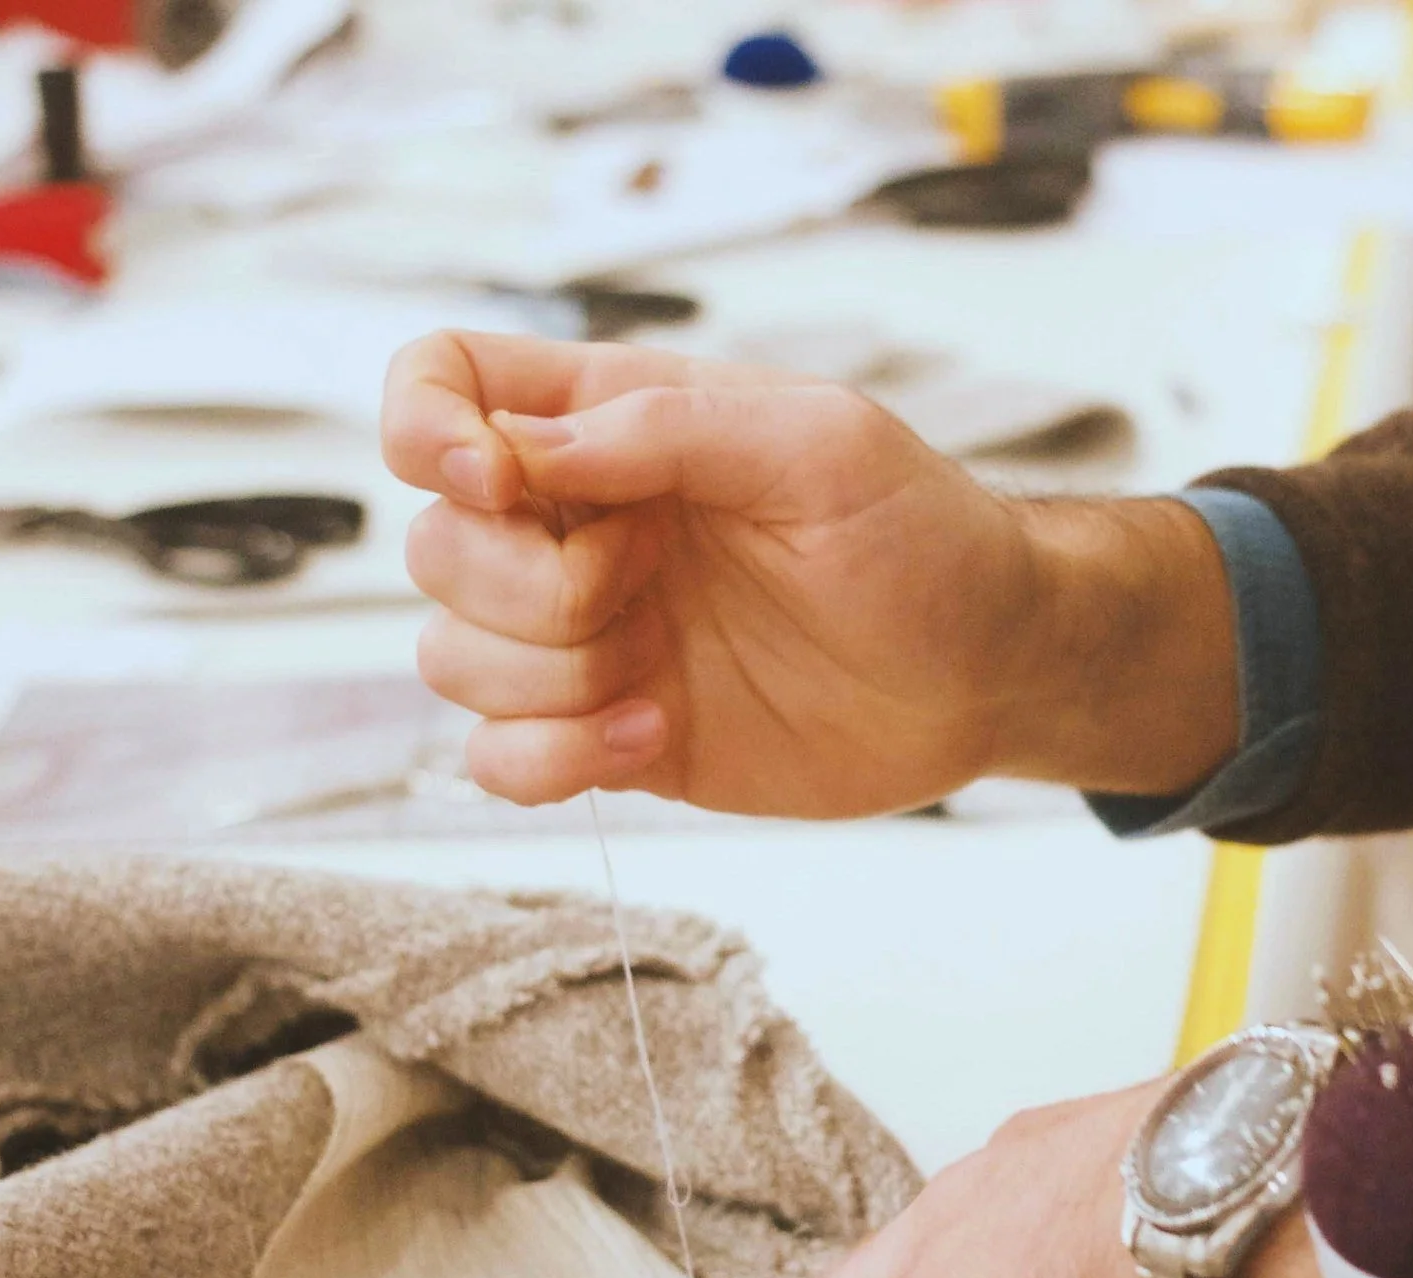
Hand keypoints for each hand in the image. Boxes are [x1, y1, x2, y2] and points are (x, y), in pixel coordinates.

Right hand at [382, 333, 1240, 816]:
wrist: (987, 671)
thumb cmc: (925, 535)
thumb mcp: (822, 445)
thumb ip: (671, 428)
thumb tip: (526, 451)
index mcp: (614, 422)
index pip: (443, 381)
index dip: (425, 427)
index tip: (501, 483)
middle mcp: (579, 524)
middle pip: (434, 545)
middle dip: (529, 585)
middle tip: (652, 583)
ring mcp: (587, 634)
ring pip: (450, 656)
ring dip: (546, 677)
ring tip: (663, 673)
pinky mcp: (606, 732)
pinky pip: (493, 758)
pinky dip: (549, 761)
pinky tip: (652, 738)